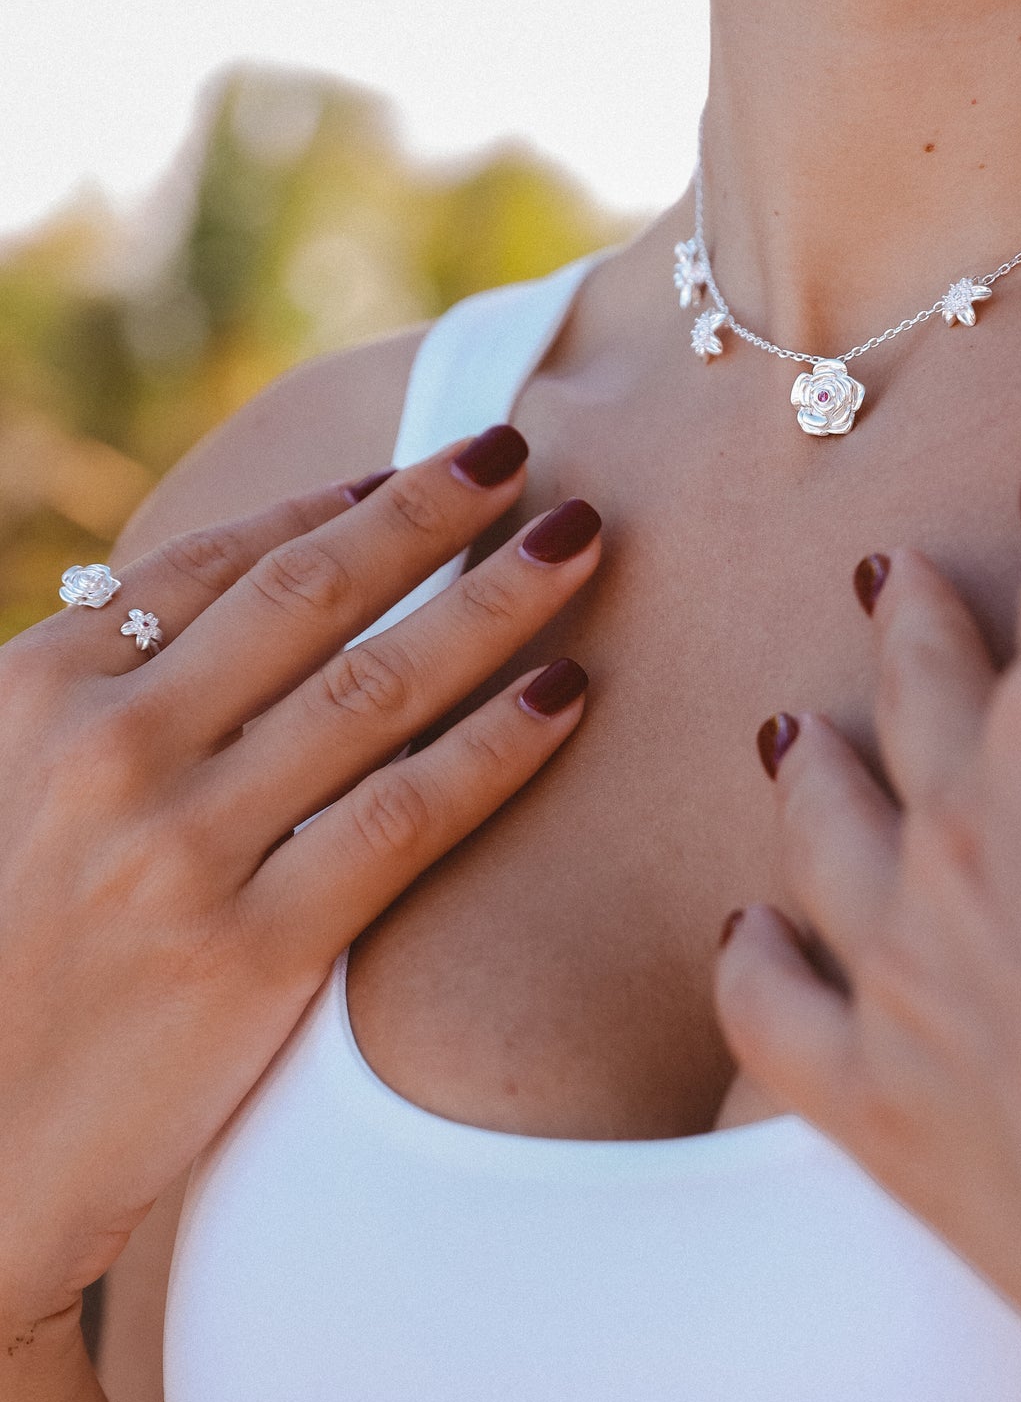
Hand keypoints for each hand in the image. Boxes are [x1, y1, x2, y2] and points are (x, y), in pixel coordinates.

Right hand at [0, 432, 599, 1345]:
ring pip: (379, 685)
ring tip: (582, 541)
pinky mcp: (252, 950)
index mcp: (43, 688)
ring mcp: (184, 844)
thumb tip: (217, 605)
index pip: (222, 561)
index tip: (425, 470)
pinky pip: (405, 815)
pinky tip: (566, 695)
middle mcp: (113, 745)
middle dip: (433, 511)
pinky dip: (496, 744)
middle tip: (524, 452)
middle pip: (314, 593)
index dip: (340, 504)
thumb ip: (99, 695)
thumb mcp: (2, 789)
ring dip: (493, 599)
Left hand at [717, 465, 1020, 1401]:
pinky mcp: (883, 1113)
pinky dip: (754, 960)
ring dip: (817, 762)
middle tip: (905, 584)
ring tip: (801, 729)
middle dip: (923, 625)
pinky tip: (750, 932)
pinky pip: (770, 1013)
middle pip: (927, 686)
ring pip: (825, 822)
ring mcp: (906, 970)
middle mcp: (971, 826)